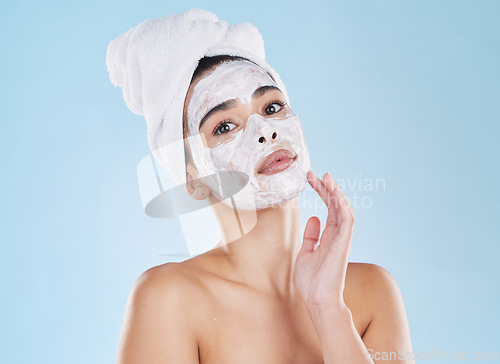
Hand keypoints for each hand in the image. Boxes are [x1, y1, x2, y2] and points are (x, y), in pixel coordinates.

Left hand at [294, 170, 355, 308]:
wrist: (317, 299)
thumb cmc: (312, 281)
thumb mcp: (306, 253)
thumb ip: (311, 236)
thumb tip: (313, 218)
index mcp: (328, 236)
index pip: (328, 208)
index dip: (321, 192)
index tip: (310, 178)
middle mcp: (337, 235)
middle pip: (335, 205)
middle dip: (326, 188)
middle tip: (315, 174)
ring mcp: (342, 238)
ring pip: (344, 209)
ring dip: (336, 193)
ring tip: (327, 178)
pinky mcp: (344, 243)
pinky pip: (347, 220)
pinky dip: (343, 206)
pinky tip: (335, 194)